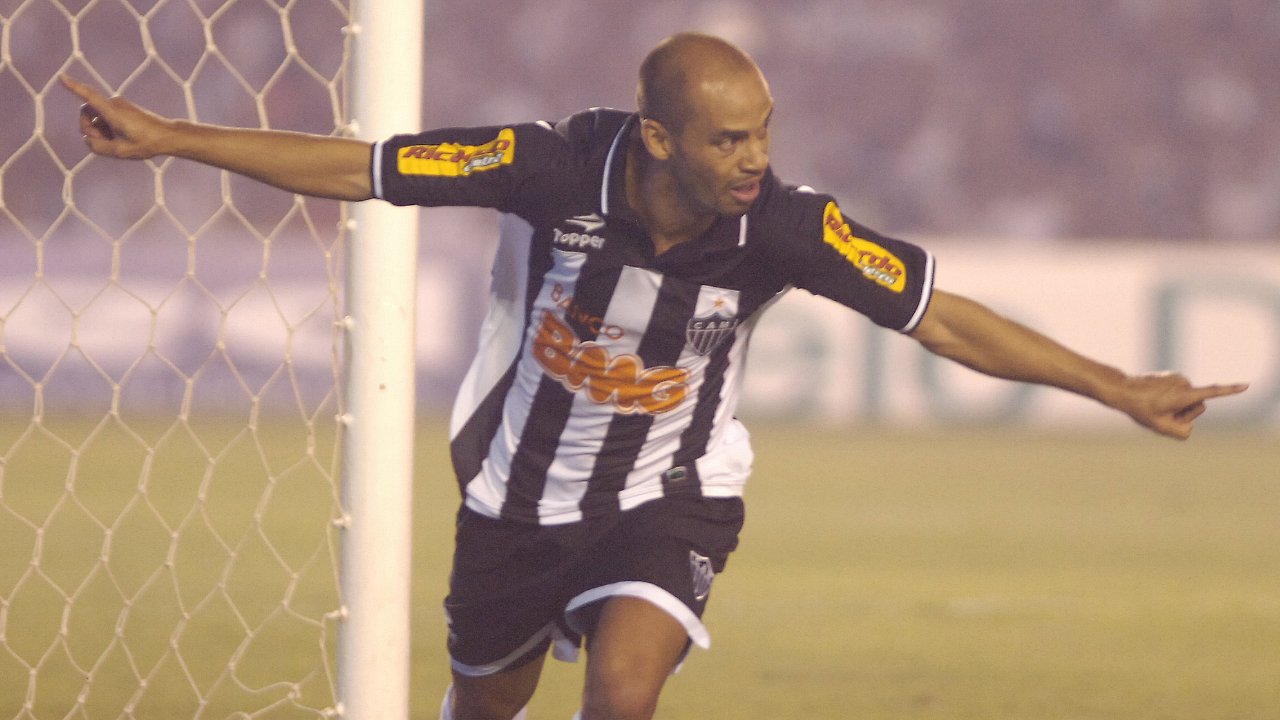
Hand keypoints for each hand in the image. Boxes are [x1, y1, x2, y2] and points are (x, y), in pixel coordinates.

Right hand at [60, 74, 172, 159]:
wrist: (167, 136)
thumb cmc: (147, 143)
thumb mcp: (120, 151)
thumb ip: (98, 147)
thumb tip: (88, 140)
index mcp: (113, 112)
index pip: (90, 96)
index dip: (74, 87)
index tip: (61, 76)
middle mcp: (114, 103)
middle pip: (85, 113)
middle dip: (88, 129)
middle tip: (105, 142)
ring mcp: (117, 105)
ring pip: (94, 117)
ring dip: (98, 130)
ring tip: (115, 141)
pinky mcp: (120, 109)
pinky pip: (103, 118)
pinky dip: (105, 128)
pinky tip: (118, 138)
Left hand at [1114, 372, 1247, 439]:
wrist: (1123, 390)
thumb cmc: (1141, 409)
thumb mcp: (1160, 427)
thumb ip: (1181, 433)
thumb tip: (1190, 428)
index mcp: (1183, 394)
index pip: (1211, 393)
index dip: (1229, 391)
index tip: (1246, 386)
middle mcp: (1184, 383)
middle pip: (1197, 407)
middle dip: (1185, 415)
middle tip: (1164, 417)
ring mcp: (1179, 378)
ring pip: (1188, 401)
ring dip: (1177, 407)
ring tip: (1157, 407)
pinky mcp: (1174, 377)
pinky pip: (1180, 394)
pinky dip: (1172, 400)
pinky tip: (1156, 400)